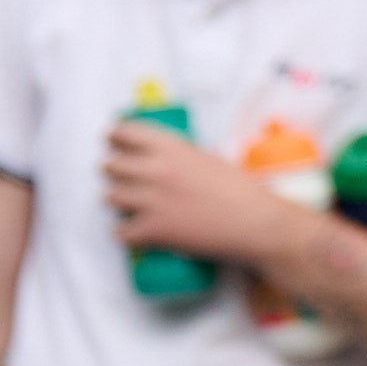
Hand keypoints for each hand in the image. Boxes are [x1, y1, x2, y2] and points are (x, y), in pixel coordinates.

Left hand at [103, 120, 299, 264]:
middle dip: (116, 172)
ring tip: (134, 206)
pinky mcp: (152, 229)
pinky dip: (126, 233)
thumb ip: (175, 154)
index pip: (123, 132)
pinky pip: (120, 231)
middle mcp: (155, 169)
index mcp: (170, 147)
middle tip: (127, 179)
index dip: (114, 138)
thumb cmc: (238, 190)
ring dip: (119, 202)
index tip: (113, 143)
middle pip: (110, 165)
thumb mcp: (205, 157)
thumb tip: (151, 155)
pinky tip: (137, 231)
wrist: (256, 223)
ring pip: (110, 197)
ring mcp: (151, 200)